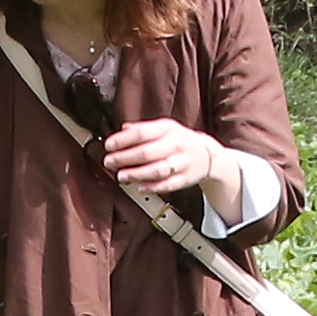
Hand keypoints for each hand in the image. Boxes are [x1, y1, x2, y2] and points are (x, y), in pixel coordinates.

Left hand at [102, 115, 227, 199]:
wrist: (208, 155)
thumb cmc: (179, 141)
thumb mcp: (164, 128)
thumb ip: (142, 129)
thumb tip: (123, 129)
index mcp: (167, 128)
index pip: (141, 133)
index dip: (122, 140)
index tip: (108, 146)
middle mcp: (176, 143)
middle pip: (146, 152)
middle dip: (124, 158)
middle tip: (109, 162)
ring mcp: (182, 162)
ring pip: (157, 169)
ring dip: (136, 174)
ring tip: (121, 176)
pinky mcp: (186, 178)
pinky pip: (168, 184)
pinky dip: (153, 187)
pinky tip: (140, 187)